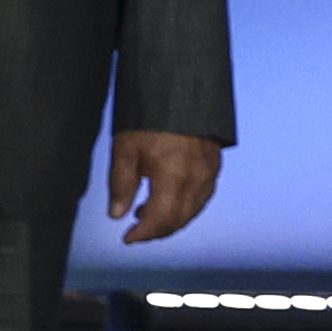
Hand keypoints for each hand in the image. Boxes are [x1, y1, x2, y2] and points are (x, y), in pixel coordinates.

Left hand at [106, 129, 222, 243]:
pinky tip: (169, 199)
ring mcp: (209, 174)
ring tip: (146, 214)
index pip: (160, 220)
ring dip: (171, 220)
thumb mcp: (125, 149)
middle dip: (157, 231)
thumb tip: (117, 214)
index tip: (128, 239)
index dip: (143, 234)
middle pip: (179, 220)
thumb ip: (121, 185)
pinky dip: (185, 206)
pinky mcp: (214, 166)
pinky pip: (202, 197)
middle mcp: (197, 181)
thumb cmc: (150, 118)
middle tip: (136, 231)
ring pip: (193, 211)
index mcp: (174, 179)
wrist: (182, 91)